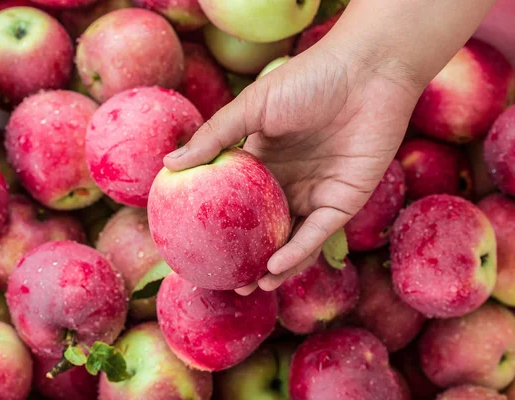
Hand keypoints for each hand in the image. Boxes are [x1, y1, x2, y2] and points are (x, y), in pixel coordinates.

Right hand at [164, 41, 422, 294]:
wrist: (367, 71)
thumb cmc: (308, 80)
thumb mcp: (252, 106)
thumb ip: (214, 137)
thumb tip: (168, 164)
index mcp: (264, 159)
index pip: (236, 199)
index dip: (218, 222)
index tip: (195, 244)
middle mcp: (288, 181)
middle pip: (262, 226)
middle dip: (245, 254)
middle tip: (222, 278)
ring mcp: (315, 193)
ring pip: (290, 239)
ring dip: (272, 266)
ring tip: (249, 287)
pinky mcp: (343, 201)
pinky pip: (317, 233)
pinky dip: (298, 252)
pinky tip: (275, 266)